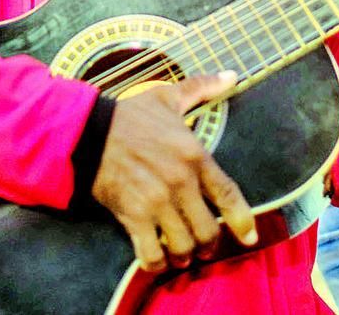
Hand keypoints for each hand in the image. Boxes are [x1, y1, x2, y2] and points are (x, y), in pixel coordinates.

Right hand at [91, 72, 255, 271]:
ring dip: (185, 255)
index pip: (227, 194)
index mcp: (194, 155)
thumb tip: (232, 76)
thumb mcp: (169, 97)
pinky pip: (152, 252)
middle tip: (203, 245)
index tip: (249, 236)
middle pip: (208, 229)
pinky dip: (157, 263)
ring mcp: (157, 202)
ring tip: (182, 255)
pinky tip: (158, 261)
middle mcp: (180, 182)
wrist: (89, 132)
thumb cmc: (131, 115)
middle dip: (208, 242)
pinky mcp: (133, 216)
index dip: (242, 220)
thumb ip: (203, 88)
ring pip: (184, 245)